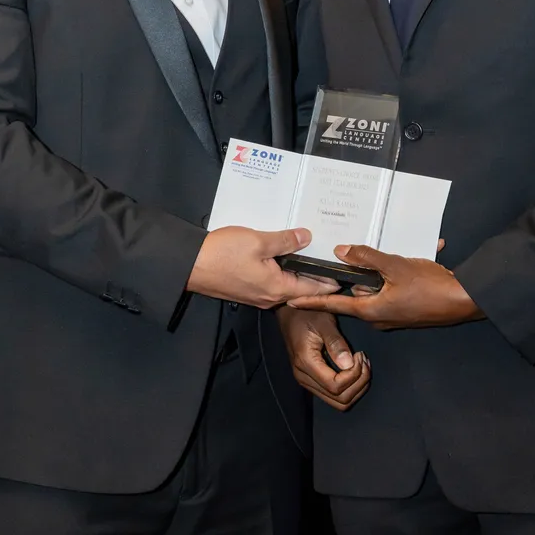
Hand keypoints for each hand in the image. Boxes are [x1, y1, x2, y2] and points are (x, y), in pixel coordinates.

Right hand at [187, 226, 338, 310]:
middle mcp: (268, 297)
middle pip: (299, 288)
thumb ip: (285, 240)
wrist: (190, 265)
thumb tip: (307, 237)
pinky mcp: (245, 290)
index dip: (330, 281)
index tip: (344, 275)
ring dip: (296, 273)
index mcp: (277, 288)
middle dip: (314, 276)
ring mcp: (255, 296)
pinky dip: (280, 272)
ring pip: (284, 285)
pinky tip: (280, 257)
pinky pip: (270, 283)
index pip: (313, 289)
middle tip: (327, 259)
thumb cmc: (222, 253)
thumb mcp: (259, 241)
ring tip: (307, 255)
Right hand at [278, 306, 370, 411]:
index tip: (360, 354)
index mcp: (305, 363)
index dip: (354, 375)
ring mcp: (307, 382)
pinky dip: (350, 387)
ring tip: (362, 365)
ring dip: (357, 387)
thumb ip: (335, 342)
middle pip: (340, 399)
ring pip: (339, 402)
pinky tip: (355, 370)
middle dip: (359, 382)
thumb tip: (349, 364)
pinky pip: (335, 396)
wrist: (290, 314)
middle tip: (364, 360)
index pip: (335, 386)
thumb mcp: (324, 322)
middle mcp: (304, 377)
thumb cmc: (307, 314)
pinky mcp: (312, 381)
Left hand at [288, 243, 481, 330]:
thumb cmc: (430, 286)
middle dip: (358, 274)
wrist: (466, 300)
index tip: (290, 301)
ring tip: (394, 254)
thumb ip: (367, 258)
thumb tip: (340, 251)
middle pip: (357, 293)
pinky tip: (418, 258)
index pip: (333, 305)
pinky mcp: (408, 309)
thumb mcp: (396, 266)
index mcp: (371, 309)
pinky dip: (401, 274)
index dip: (311, 301)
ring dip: (384, 271)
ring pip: (378, 288)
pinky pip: (395, 289)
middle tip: (354, 258)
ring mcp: (395, 314)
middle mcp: (379, 316)